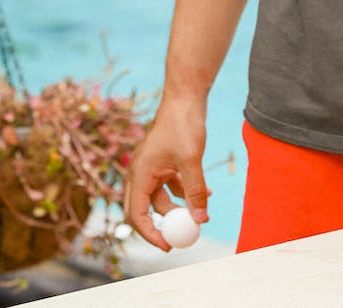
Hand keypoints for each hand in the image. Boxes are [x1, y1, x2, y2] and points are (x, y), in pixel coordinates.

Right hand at [123, 97, 210, 249]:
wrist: (186, 96)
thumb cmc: (183, 124)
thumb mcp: (191, 160)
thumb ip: (195, 190)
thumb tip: (200, 219)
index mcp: (138, 173)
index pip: (136, 214)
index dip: (150, 233)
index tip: (168, 246)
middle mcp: (140, 172)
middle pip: (143, 209)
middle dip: (160, 226)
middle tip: (177, 241)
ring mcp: (151, 166)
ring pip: (160, 197)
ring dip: (179, 206)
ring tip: (202, 211)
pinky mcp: (163, 161)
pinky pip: (170, 184)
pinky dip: (184, 190)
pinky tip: (207, 192)